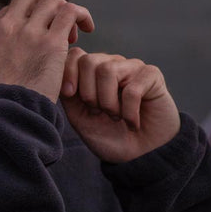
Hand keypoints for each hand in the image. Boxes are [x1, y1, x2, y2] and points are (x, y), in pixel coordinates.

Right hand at [0, 0, 93, 100]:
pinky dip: (81, 15)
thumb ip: (1, 50)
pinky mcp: (51, 42)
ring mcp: (28, 32)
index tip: (38, 36)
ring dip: (65, 11)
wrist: (6, 116)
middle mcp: (6, 25)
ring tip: (72, 34)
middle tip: (57, 32)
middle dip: (46, 8)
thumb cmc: (2, 102)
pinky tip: (88, 28)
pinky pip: (70, 11)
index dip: (30, 18)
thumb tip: (19, 47)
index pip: (12, 8)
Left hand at [60, 48, 180, 162]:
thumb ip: (68, 94)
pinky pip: (132, 88)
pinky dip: (129, 113)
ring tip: (116, 117)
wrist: (139, 156)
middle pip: (88, 61)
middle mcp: (112, 64)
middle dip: (88, 94)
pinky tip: (133, 124)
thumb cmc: (110, 136)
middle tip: (98, 113)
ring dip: (108, 103)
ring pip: (107, 70)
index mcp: (93, 72)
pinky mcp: (152, 75)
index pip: (75, 55)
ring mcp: (133, 67)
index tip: (69, 95)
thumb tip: (58, 74)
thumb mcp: (80, 117)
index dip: (68, 72)